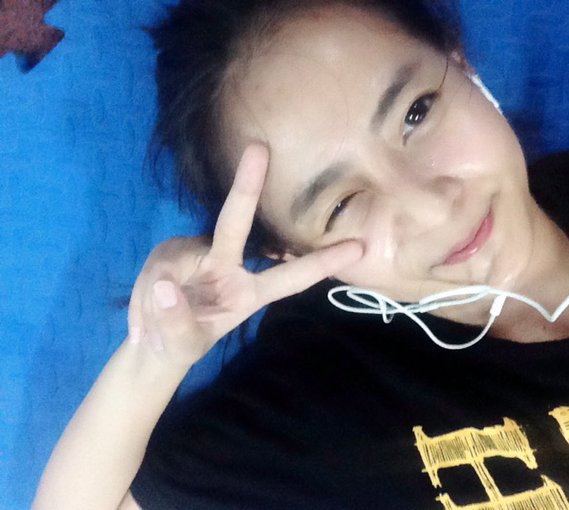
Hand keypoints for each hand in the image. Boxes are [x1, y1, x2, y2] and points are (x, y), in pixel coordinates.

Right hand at [127, 145, 362, 368]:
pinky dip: (147, 290)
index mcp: (248, 292)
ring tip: (149, 323)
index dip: (322, 263)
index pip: (290, 277)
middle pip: (236, 222)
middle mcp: (228, 265)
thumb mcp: (183, 344)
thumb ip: (176, 321)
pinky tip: (145, 314)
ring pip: (176, 255)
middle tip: (259, 149)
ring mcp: (198, 254)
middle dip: (247, 186)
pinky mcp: (170, 252)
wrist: (152, 346)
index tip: (358, 247)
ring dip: (159, 288)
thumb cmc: (182, 344)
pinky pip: (159, 263)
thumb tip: (168, 286)